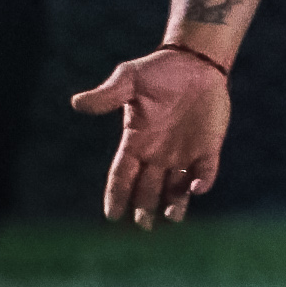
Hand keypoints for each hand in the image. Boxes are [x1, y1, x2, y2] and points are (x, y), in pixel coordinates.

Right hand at [70, 48, 230, 229]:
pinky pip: (205, 172)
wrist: (195, 62)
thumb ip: (107, 95)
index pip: (121, 175)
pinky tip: (197, 188)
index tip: (112, 216)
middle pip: (147, 190)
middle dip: (144, 208)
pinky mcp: (208, 148)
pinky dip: (202, 182)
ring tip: (171, 217)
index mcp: (135, 142)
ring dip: (173, 204)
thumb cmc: (158, 70)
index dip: (116, 195)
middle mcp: (157, 154)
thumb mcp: (129, 79)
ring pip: (175, 189)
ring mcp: (183, 153)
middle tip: (143, 224)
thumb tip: (77, 103)